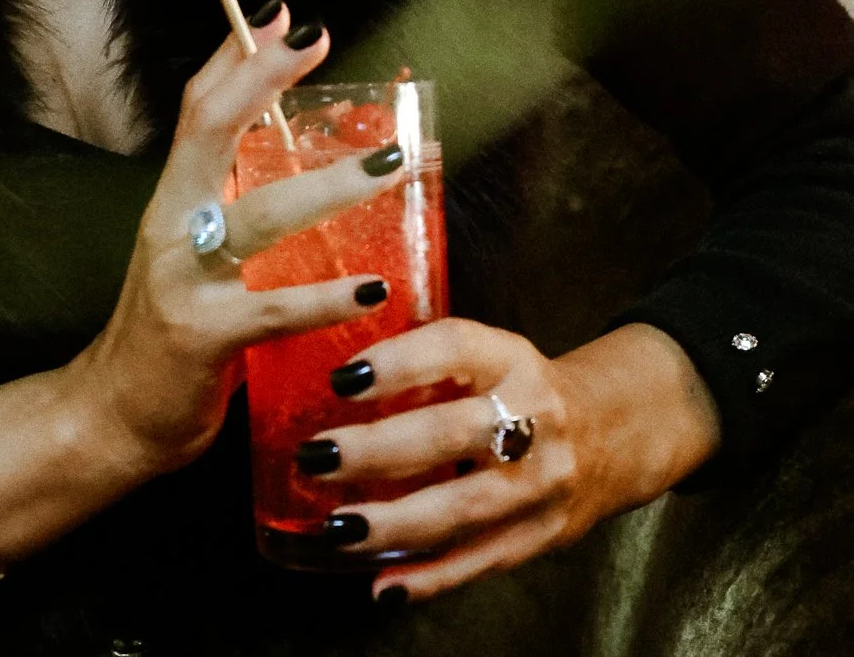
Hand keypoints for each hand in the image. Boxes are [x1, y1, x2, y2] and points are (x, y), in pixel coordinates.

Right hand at [0, 4, 405, 559]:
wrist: (112, 416)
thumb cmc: (167, 333)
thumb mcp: (193, 254)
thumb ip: (232, 207)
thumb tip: (291, 158)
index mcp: (174, 201)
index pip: (199, 108)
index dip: (237, 57)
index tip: (281, 16)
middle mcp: (172, 226)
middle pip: (211, 129)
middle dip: (264, 78)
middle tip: (319, 42)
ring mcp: (185, 279)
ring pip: (261, 214)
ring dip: (332, 185)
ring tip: (390, 165)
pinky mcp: (204, 336)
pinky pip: (275, 308)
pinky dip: (328, 297)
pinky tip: (374, 288)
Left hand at [291, 316, 721, 604]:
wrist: (615, 430)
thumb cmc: (522, 387)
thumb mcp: (492, 354)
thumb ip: (431, 362)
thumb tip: (340, 377)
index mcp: (512, 358)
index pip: (454, 348)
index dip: (397, 362)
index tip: (341, 379)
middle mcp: (534, 416)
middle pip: (451, 435)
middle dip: (378, 450)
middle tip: (317, 456)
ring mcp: (543, 482)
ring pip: (463, 508)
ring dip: (394, 523)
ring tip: (338, 527)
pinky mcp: (545, 534)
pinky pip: (482, 560)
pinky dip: (431, 577)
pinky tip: (383, 584)